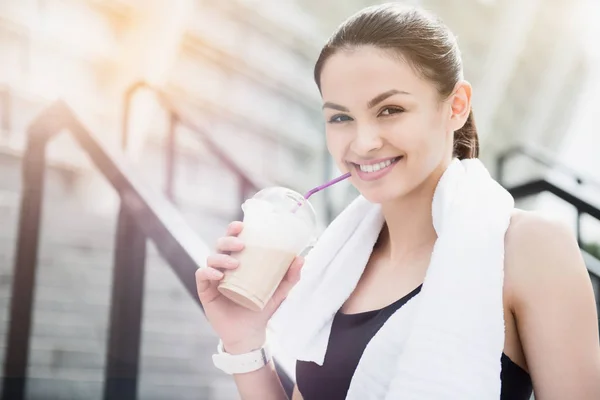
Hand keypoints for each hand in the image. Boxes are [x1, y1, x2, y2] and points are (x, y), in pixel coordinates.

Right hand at [196, 221, 303, 353]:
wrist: (249, 333)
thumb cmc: (261, 308)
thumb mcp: (279, 292)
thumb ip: (290, 277)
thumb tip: (300, 258)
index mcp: (239, 261)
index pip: (233, 239)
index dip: (233, 229)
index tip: (241, 226)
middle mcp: (224, 266)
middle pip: (220, 245)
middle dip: (228, 240)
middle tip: (241, 245)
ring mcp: (213, 278)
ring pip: (211, 258)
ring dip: (221, 257)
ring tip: (235, 264)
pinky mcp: (206, 291)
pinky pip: (201, 275)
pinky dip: (208, 272)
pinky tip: (218, 275)